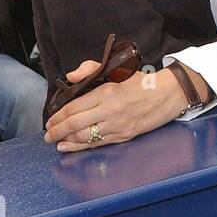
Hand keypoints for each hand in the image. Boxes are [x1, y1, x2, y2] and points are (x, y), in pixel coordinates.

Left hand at [43, 61, 188, 150]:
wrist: (169, 94)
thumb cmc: (143, 82)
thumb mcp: (118, 70)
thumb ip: (91, 69)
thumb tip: (71, 76)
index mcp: (106, 92)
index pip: (73, 107)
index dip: (57, 116)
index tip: (50, 120)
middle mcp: (109, 110)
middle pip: (74, 124)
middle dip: (56, 131)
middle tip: (48, 134)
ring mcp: (116, 125)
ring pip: (83, 136)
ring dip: (65, 140)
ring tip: (55, 140)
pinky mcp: (124, 135)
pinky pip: (97, 143)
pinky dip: (79, 147)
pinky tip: (68, 147)